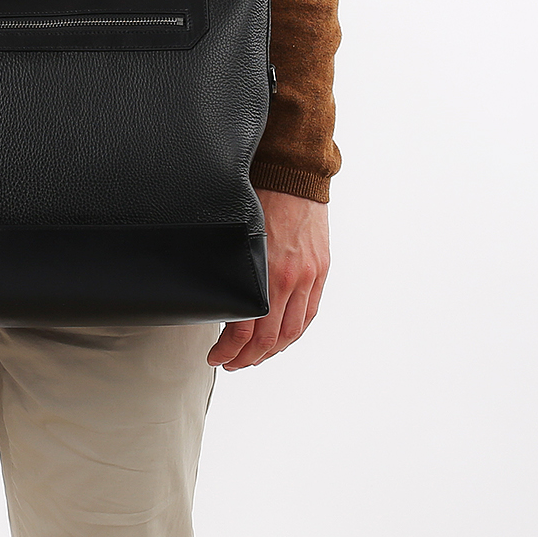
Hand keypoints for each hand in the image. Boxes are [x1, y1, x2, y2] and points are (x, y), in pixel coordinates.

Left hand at [207, 190, 329, 369]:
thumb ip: (232, 268)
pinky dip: (294, 333)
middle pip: (271, 339)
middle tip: (230, 363)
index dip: (229, 350)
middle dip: (247, 358)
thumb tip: (217, 297)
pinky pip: (310, 314)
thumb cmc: (261, 194)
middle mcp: (292, 279)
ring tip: (252, 356)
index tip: (216, 356)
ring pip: (293, 332)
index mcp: (267, 271)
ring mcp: (310, 277)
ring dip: (271, 351)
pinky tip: (280, 339)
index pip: (247, 328)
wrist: (294, 174)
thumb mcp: (238, 234)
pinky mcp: (321, 271)